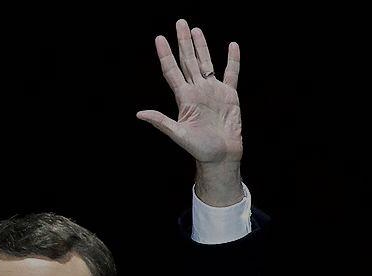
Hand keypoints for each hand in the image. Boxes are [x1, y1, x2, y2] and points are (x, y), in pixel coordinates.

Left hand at [137, 20, 242, 205]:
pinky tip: (231, 46)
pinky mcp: (229, 95)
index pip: (172, 71)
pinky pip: (231, 73)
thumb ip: (161, 122)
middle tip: (180, 22)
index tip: (159, 39)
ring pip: (206, 63)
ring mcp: (213, 91)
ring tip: (195, 30)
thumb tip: (140, 114)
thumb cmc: (200, 149)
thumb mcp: (179, 135)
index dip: (166, 55)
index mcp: (184, 98)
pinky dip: (232, 60)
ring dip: (201, 47)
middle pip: (188, 61)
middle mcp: (197, 91)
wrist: (222, 156)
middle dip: (183, 42)